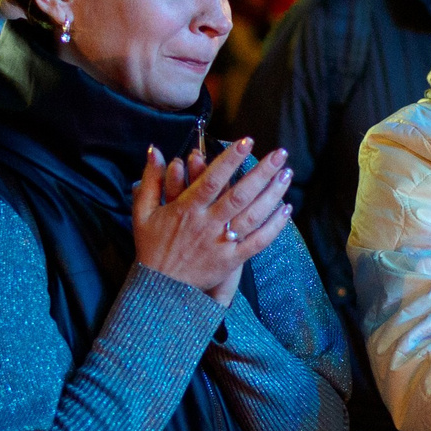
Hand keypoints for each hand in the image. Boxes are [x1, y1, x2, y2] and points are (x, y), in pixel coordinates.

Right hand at [132, 137, 292, 304]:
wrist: (159, 289)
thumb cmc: (151, 248)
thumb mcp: (142, 212)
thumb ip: (150, 180)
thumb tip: (156, 150)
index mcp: (186, 209)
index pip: (212, 179)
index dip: (230, 159)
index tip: (246, 141)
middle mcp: (206, 224)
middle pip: (239, 194)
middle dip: (262, 173)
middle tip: (280, 154)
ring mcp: (220, 243)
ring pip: (252, 216)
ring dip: (272, 195)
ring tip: (287, 175)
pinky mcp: (231, 261)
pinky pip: (257, 243)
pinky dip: (273, 228)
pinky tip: (286, 211)